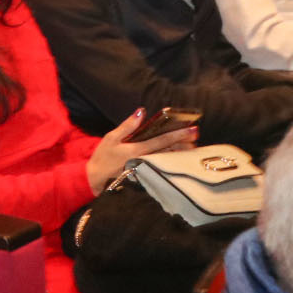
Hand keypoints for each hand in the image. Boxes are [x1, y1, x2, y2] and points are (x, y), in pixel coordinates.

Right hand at [85, 109, 199, 190]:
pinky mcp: (147, 175)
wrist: (96, 180)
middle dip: (184, 143)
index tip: (192, 129)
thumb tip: (142, 112)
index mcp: (137, 150)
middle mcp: (146, 160)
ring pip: (169, 159)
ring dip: (182, 152)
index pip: (162, 140)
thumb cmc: (103, 157)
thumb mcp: (111, 138)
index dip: (178, 134)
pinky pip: (164, 166)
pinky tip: (181, 156)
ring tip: (193, 144)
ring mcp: (148, 169)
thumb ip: (127, 125)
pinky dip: (174, 160)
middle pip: (170, 151)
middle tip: (196, 135)